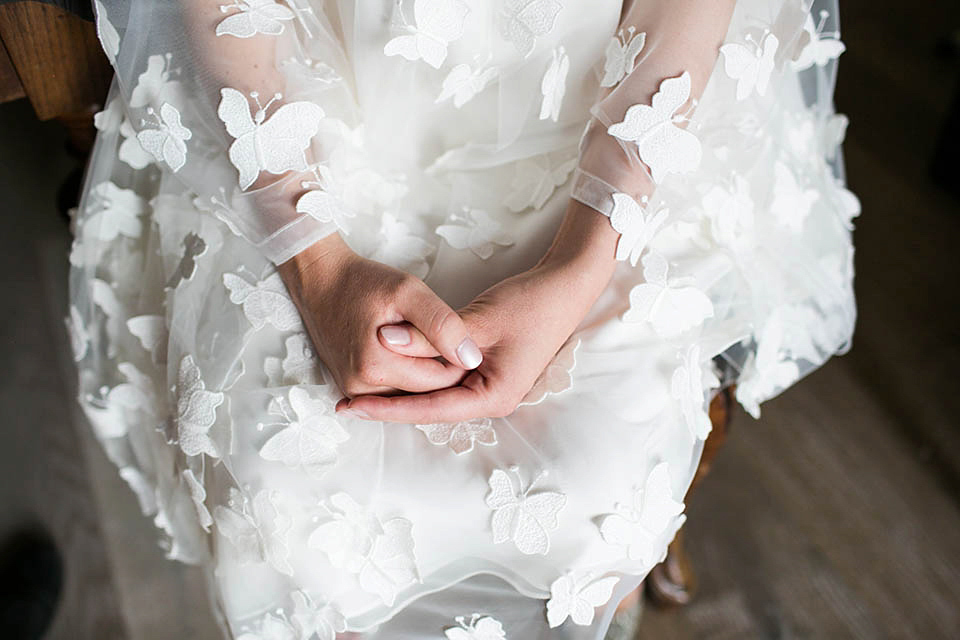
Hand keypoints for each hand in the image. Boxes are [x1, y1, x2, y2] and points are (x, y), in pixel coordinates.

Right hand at [277, 234, 482, 400]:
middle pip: (426, 392)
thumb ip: (442, 324)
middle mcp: (361, 387)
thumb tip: (471, 359)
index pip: (441, 382)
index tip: (460, 336)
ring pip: (410, 393)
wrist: (320, 280)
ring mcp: (353, 390)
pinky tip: (408, 350)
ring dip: (423, 371)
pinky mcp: (350, 387)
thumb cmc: (362, 282)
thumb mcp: (409, 291)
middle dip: (442, 368)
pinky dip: (406, 373)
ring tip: (423, 339)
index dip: (458, 360)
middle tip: (445, 335)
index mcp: (376, 367)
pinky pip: (392, 388)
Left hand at [335, 199, 619, 422]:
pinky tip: (393, 369)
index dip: (388, 409)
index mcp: (493, 397)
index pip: (429, 410)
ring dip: (402, 390)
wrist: (567, 286)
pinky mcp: (487, 370)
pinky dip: (419, 374)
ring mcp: (490, 386)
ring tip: (360, 390)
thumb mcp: (476, 319)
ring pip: (436, 394)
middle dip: (390, 405)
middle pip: (431, 408)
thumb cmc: (531, 303)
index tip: (352, 407)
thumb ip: (429, 334)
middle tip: (345, 401)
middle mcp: (491, 399)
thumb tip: (384, 340)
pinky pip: (445, 379)